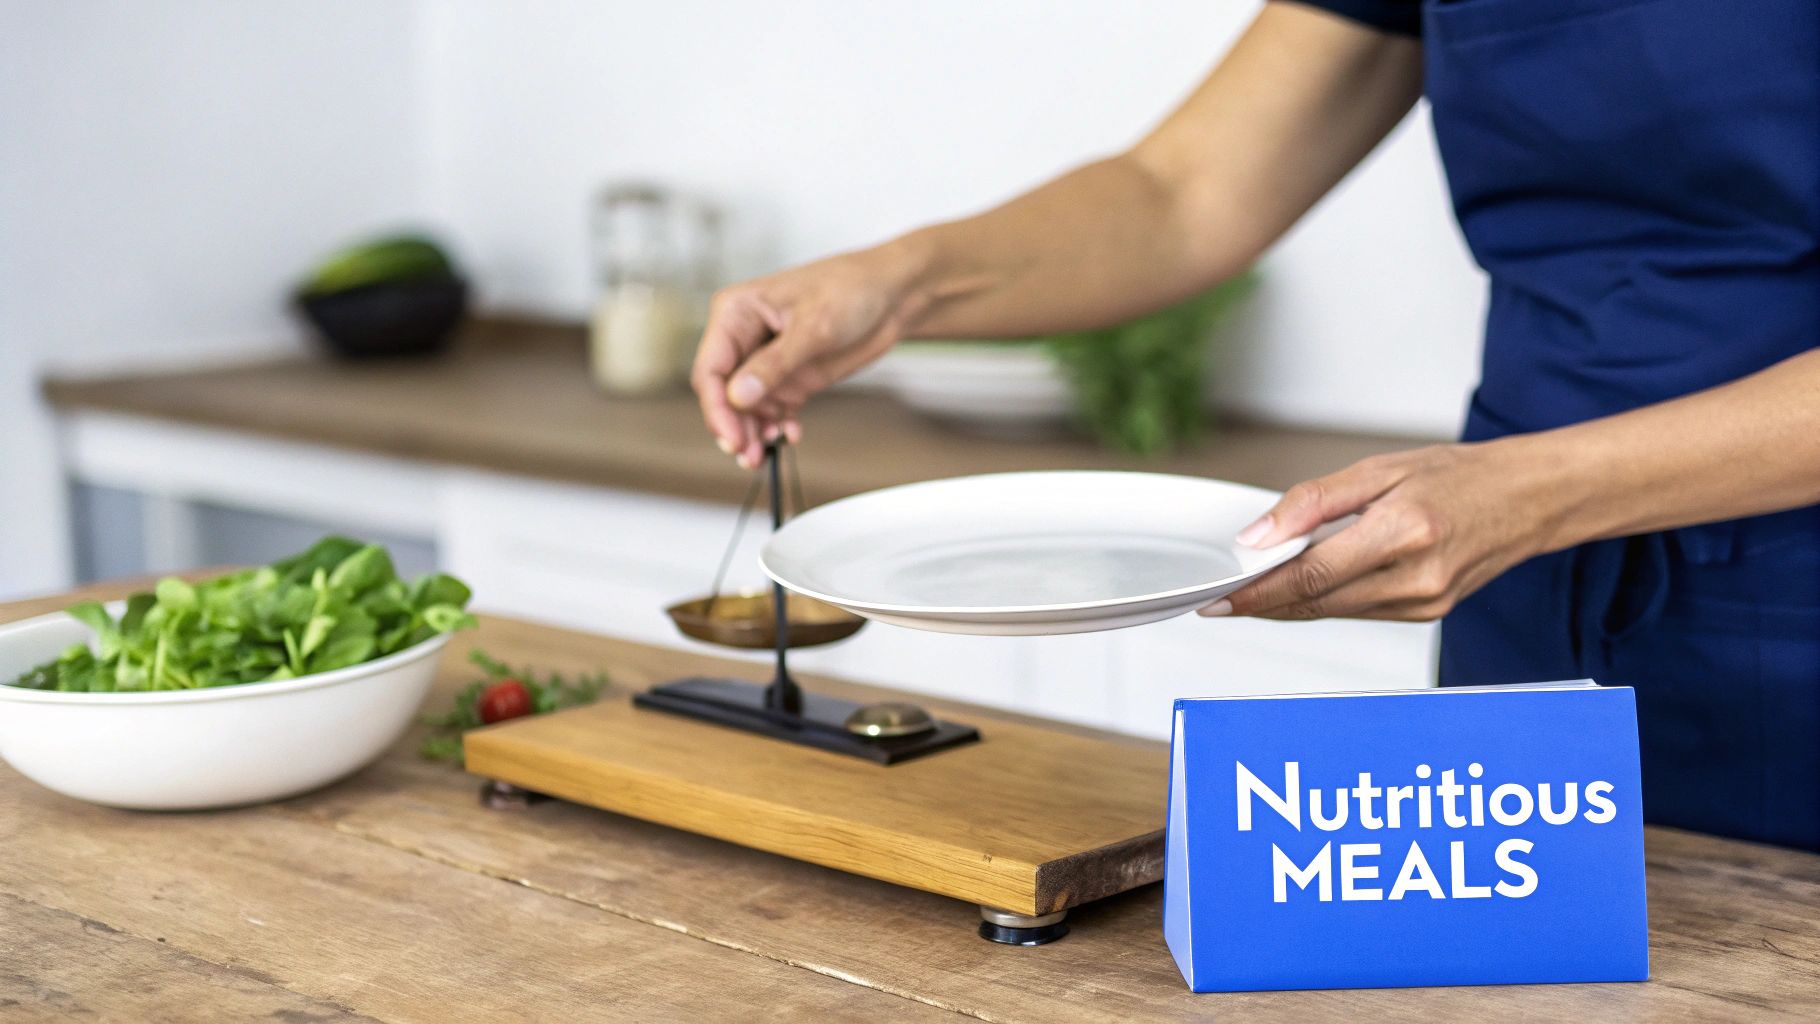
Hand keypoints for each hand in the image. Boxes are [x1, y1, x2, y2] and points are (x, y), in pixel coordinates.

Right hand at [691, 245, 920, 468]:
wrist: (891, 295)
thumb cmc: (851, 289)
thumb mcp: (814, 326)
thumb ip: (775, 363)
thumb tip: (738, 396)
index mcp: (736, 313)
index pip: (711, 368)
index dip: (717, 408)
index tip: (733, 438)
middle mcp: (744, 338)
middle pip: (723, 394)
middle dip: (733, 427)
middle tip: (750, 456)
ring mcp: (766, 361)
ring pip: (745, 408)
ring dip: (752, 433)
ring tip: (764, 456)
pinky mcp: (788, 378)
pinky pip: (772, 411)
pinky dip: (777, 427)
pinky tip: (790, 434)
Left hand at [1201, 440, 1569, 620]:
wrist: (1528, 500)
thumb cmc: (1459, 477)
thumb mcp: (1380, 469)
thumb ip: (1312, 502)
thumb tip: (1259, 536)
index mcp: (1403, 532)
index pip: (1310, 574)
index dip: (1258, 591)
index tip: (1218, 598)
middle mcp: (1415, 578)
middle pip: (1316, 602)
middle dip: (1263, 602)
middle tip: (1220, 596)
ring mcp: (1423, 604)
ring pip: (1333, 612)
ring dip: (1289, 604)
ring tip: (1253, 588)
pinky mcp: (1425, 615)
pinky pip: (1357, 611)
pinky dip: (1325, 600)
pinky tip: (1303, 586)